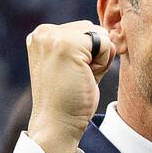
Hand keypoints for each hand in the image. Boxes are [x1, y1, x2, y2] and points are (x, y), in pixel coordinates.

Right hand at [25, 21, 115, 152]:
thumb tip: (109, 32)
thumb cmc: (69, 100)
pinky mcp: (67, 44)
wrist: (58, 124)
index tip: (71, 75)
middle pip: (92, 28)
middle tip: (76, 78)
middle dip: (93, 54)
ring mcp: (53, 37)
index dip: (87, 55)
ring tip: (79, 77)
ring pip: (99, 34)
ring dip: (98, 59)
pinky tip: (85, 78)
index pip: (83, 30)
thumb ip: (87, 45)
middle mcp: (43, 32)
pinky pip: (104, 43)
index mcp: (42, 35)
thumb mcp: (74, 65)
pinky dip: (102, 64)